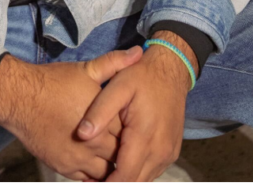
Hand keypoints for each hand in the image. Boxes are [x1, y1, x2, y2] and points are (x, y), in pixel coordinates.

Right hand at [0, 46, 144, 180]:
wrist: (19, 97)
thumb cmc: (52, 82)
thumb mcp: (85, 70)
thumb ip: (114, 63)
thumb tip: (138, 52)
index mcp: (106, 121)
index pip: (132, 135)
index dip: (134, 133)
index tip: (136, 130)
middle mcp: (96, 144)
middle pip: (121, 156)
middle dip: (125, 153)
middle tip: (128, 149)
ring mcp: (80, 158)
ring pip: (107, 172)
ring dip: (111, 167)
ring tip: (113, 159)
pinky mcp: (64, 167)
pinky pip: (87, 179)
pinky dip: (94, 176)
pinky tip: (96, 168)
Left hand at [76, 32, 193, 180]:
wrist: (170, 72)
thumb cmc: (140, 78)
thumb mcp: (117, 87)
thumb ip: (99, 112)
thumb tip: (82, 135)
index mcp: (144, 136)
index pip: (126, 175)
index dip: (107, 184)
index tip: (90, 184)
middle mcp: (160, 150)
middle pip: (136, 181)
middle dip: (114, 184)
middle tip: (92, 182)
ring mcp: (168, 153)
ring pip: (145, 179)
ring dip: (126, 180)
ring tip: (101, 178)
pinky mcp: (170, 151)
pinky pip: (152, 171)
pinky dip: (136, 174)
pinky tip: (118, 170)